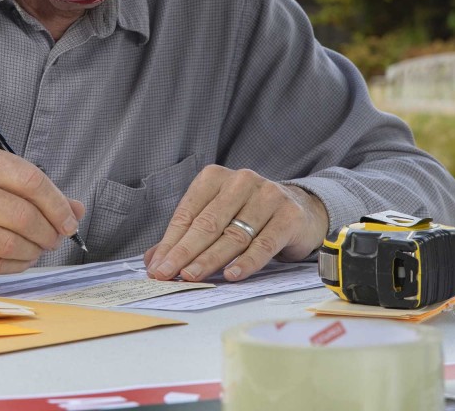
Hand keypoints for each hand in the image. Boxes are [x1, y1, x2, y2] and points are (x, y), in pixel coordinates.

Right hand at [0, 143, 84, 275]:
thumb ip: (33, 189)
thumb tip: (75, 209)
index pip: (30, 181)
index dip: (57, 205)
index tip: (69, 220)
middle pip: (23, 216)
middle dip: (48, 232)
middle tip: (54, 238)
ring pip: (11, 244)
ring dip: (33, 252)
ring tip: (36, 249)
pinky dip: (15, 266)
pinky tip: (18, 260)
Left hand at [143, 166, 328, 281]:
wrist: (301, 209)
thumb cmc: (249, 215)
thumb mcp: (217, 218)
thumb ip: (186, 236)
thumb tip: (154, 260)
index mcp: (216, 177)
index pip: (188, 213)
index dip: (170, 242)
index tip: (157, 267)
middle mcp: (241, 181)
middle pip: (208, 223)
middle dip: (185, 252)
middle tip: (168, 274)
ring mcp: (267, 196)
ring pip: (233, 234)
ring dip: (210, 259)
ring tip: (192, 276)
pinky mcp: (288, 217)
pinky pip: (263, 244)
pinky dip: (246, 262)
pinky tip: (231, 275)